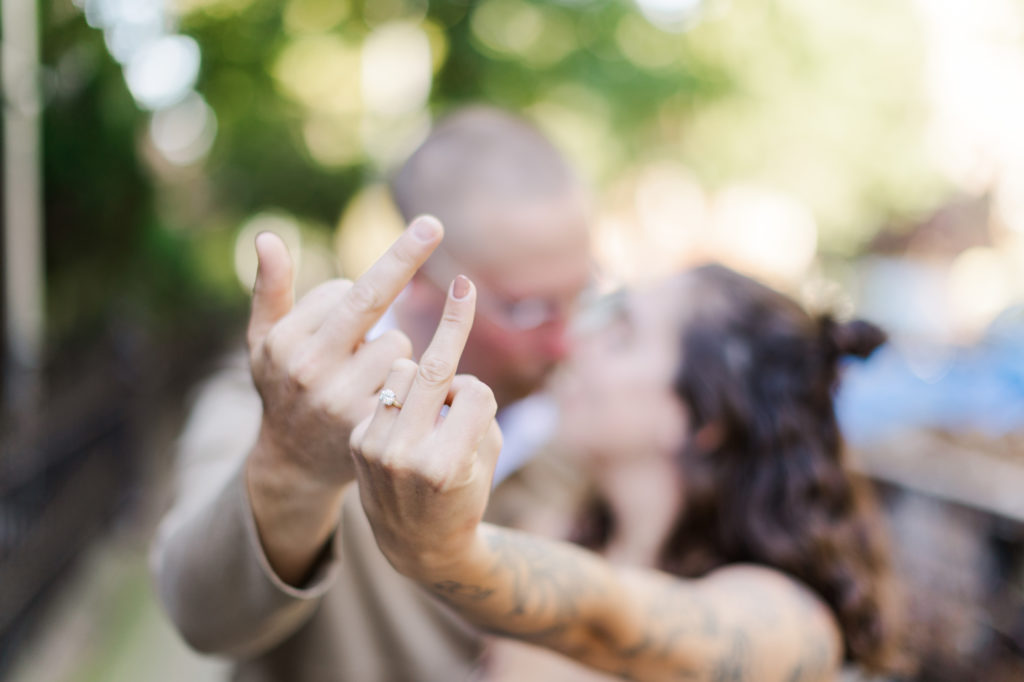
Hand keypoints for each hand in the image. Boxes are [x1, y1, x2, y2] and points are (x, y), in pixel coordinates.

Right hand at [244, 217, 442, 584]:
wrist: (294, 462)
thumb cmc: (282, 385)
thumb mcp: (263, 340)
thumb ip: (269, 288)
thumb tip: (267, 236)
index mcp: (286, 341)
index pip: (343, 290)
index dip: (358, 289)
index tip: (359, 294)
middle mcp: (310, 368)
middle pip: (373, 302)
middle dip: (405, 258)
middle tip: (434, 222)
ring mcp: (342, 399)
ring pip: (398, 344)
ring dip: (397, 349)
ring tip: (373, 370)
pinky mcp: (372, 425)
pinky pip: (410, 382)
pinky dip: (410, 381)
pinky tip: (394, 393)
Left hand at [350, 275, 502, 578]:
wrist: (418, 543)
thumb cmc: (467, 492)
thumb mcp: (488, 455)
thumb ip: (475, 410)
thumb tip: (444, 372)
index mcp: (446, 466)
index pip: (474, 392)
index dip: (480, 394)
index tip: (480, 378)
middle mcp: (406, 457)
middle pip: (434, 370)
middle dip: (452, 322)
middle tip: (463, 281)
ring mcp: (375, 448)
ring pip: (402, 371)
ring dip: (420, 374)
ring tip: (424, 404)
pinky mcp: (357, 440)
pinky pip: (384, 386)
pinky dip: (399, 387)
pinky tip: (401, 412)